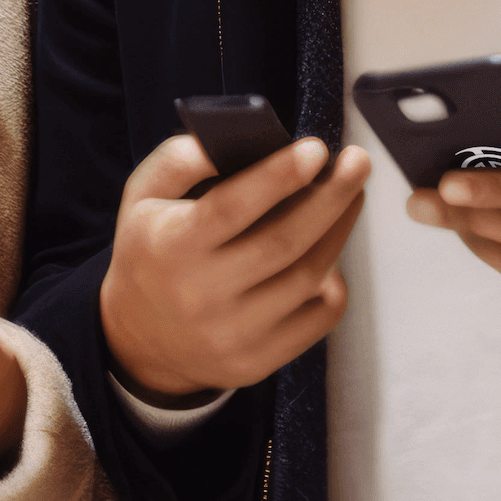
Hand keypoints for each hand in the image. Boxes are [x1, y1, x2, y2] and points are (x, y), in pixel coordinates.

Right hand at [99, 132, 369, 403]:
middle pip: (282, 243)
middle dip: (329, 198)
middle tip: (358, 162)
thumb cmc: (153, 249)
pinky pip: (318, 318)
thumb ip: (182, 159)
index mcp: (169, 247)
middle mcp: (199, 296)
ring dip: (339, 230)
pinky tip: (329, 254)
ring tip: (351, 194)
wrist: (142, 337)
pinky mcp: (258, 362)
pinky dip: (334, 282)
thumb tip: (239, 138)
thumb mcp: (144, 195)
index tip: (317, 148)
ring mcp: (231, 335)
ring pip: (307, 278)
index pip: (230, 209)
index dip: (277, 177)